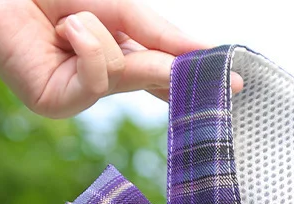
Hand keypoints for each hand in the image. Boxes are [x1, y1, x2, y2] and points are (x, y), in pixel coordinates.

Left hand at [0, 0, 244, 118]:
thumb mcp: (118, 9)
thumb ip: (157, 35)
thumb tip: (199, 57)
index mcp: (116, 59)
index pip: (161, 73)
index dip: (195, 79)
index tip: (236, 86)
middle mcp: (100, 84)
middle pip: (150, 78)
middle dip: (167, 63)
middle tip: (217, 76)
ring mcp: (79, 99)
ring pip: (123, 73)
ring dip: (102, 33)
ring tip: (71, 22)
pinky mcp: (57, 104)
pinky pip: (97, 75)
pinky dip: (86, 42)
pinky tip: (66, 31)